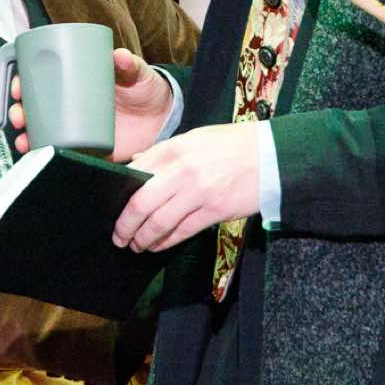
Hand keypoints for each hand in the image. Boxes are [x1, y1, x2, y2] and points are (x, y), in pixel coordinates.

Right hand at [11, 48, 173, 159]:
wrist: (164, 119)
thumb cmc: (146, 90)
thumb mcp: (137, 74)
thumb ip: (130, 65)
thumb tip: (119, 56)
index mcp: (77, 83)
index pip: (42, 80)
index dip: (23, 82)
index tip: (16, 84)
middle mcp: (71, 106)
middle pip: (35, 108)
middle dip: (19, 112)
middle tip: (19, 114)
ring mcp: (78, 129)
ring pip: (43, 132)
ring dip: (26, 137)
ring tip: (22, 140)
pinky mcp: (88, 149)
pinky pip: (61, 153)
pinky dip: (46, 156)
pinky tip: (35, 159)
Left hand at [112, 122, 260, 251]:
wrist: (272, 155)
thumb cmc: (234, 145)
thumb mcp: (195, 138)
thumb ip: (165, 152)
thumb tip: (138, 162)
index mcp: (174, 148)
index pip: (134, 173)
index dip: (119, 193)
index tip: (112, 205)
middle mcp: (182, 170)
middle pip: (140, 203)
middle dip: (125, 225)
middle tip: (119, 235)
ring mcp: (198, 192)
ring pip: (158, 223)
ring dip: (142, 238)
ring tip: (136, 244)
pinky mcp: (214, 211)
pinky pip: (182, 231)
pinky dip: (165, 242)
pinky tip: (157, 246)